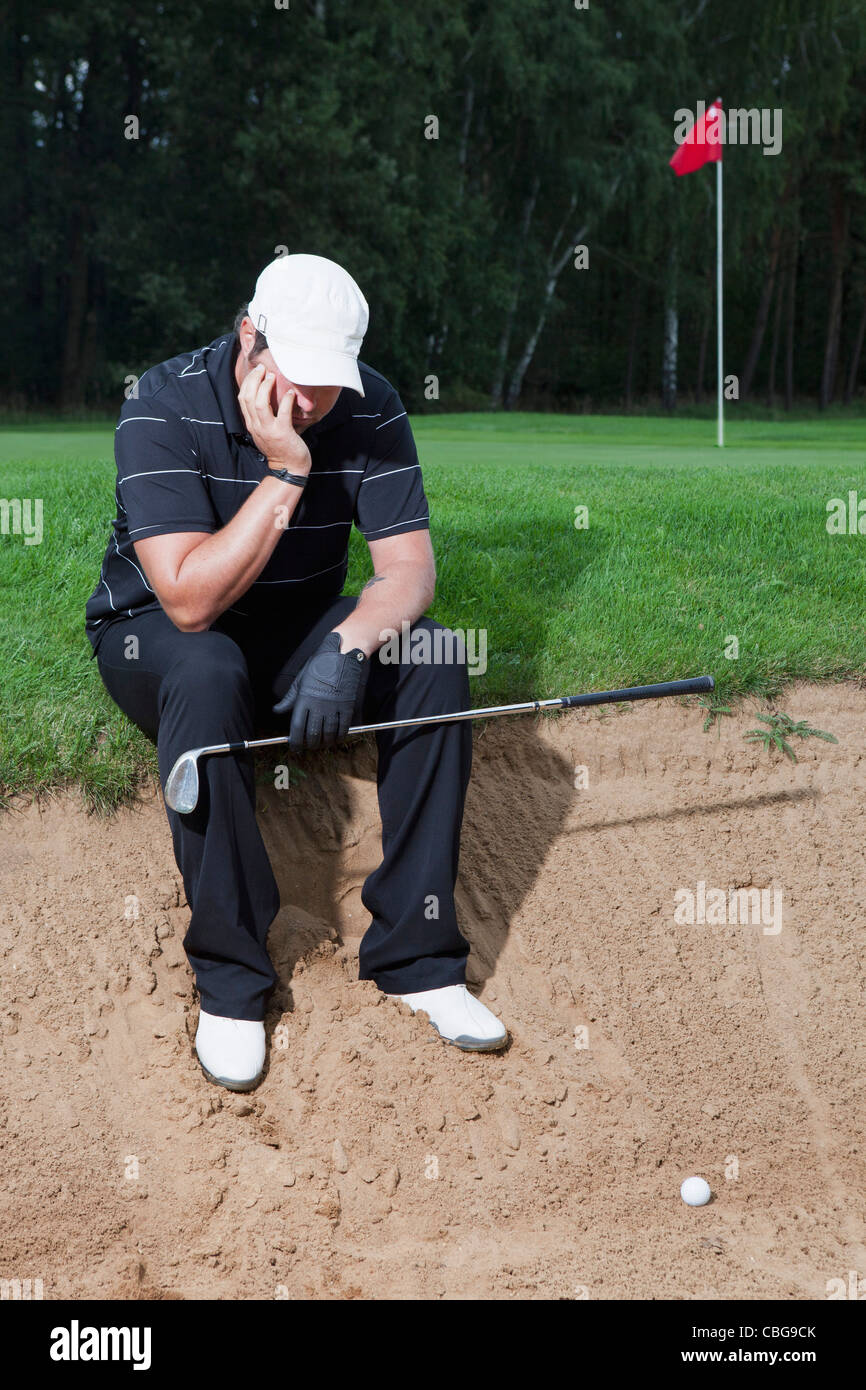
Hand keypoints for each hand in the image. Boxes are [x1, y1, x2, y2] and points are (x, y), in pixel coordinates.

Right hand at [238, 364, 311, 474]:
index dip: (248, 382)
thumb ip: (262, 415)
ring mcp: (268, 430)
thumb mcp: (265, 430)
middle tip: (263, 368)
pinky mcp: (282, 433)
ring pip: (260, 403)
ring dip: (266, 387)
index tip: (256, 371)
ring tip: (273, 376)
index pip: (242, 398)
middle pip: (248, 397)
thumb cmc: (279, 447)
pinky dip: (286, 400)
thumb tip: (265, 395)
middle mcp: (256, 426)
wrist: (288, 468)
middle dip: (254, 379)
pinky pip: (282, 413)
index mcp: (251, 424)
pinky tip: (291, 393)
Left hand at [273, 632, 369, 750]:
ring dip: (325, 743)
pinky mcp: (347, 706)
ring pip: (328, 734)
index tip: (295, 748)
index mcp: (304, 699)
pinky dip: (339, 736)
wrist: (342, 656)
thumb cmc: (319, 666)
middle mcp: (318, 705)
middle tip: (309, 746)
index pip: (297, 728)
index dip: (295, 742)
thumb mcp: (301, 680)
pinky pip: (343, 728)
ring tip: (322, 744)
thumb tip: (277, 710)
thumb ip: (289, 698)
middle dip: (310, 744)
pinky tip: (336, 738)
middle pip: (313, 734)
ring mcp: (334, 706)